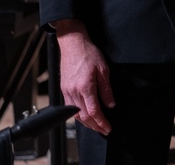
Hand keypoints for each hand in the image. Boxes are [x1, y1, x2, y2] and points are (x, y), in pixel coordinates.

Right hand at [54, 19, 114, 134]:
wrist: (73, 44)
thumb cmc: (88, 53)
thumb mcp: (104, 70)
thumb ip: (106, 89)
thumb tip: (110, 104)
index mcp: (85, 87)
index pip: (94, 112)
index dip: (102, 122)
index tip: (108, 127)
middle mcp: (74, 92)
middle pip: (84, 117)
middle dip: (95, 126)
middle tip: (104, 130)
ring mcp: (67, 92)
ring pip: (76, 114)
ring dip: (86, 123)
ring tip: (96, 125)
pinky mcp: (64, 90)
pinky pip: (70, 107)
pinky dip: (78, 115)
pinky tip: (85, 115)